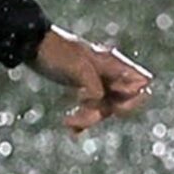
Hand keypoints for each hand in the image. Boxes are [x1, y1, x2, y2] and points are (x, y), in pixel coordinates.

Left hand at [29, 27, 153, 135]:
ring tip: (68, 122)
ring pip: (105, 108)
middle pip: (123, 101)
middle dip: (104, 112)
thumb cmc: (56, 52)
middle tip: (83, 117)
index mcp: (113, 63)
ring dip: (89, 118)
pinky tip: (71, 127)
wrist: (32, 46)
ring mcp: (98, 82)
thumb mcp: (77, 67)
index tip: (112, 98)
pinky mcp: (85, 90)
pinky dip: (83, 120)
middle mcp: (110, 73)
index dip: (133, 97)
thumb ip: (94, 85)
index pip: (142, 82)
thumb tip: (98, 101)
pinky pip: (92, 110)